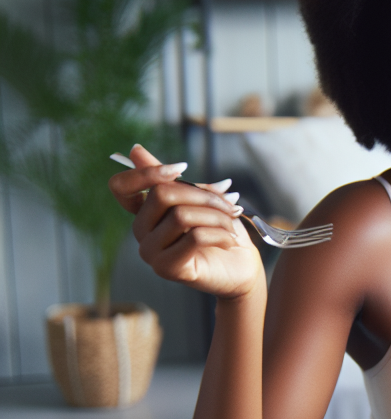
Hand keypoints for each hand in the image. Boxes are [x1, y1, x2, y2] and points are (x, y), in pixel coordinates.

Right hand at [108, 144, 262, 298]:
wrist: (241, 269)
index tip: (181, 168)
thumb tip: (135, 150)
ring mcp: (150, 253)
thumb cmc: (221, 231)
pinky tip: (230, 241)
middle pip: (161, 194)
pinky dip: (220, 234)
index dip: (147, 172)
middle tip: (229, 204)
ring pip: (181, 216)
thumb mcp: (200, 199)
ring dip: (217, 215)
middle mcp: (140, 232)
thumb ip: (173, 179)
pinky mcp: (167, 269)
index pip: (121, 187)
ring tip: (232, 223)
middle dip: (203, 194)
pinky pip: (195, 238)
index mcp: (144, 212)